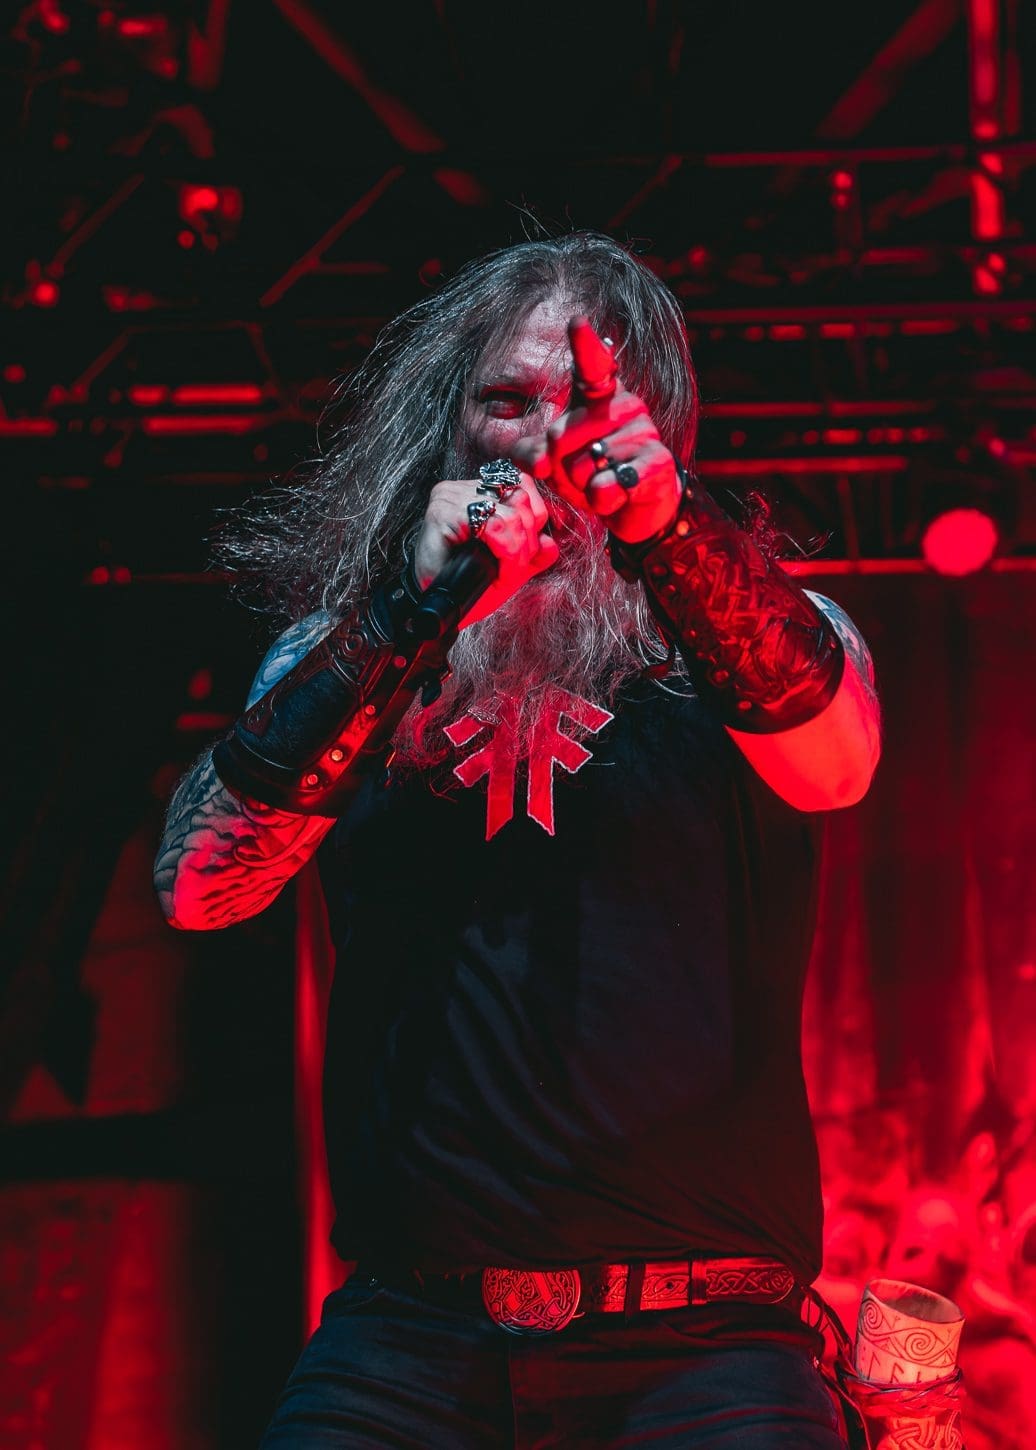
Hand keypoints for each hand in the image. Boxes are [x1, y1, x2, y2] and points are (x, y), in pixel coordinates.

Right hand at [413, 471, 558, 627]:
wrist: (441, 606)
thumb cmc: (471, 585)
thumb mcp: (512, 568)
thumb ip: (535, 553)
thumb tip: (550, 542)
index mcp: (483, 493)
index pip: (524, 484)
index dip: (535, 520)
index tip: (523, 552)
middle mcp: (467, 488)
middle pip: (522, 497)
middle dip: (527, 539)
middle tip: (512, 565)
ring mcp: (453, 496)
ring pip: (511, 513)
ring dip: (516, 549)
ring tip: (503, 568)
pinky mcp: (443, 511)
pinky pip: (493, 524)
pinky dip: (504, 549)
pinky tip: (494, 564)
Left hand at [510, 317, 681, 544]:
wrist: (635, 507)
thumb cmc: (589, 472)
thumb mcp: (551, 462)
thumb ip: (531, 454)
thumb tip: (538, 459)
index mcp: (597, 394)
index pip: (591, 364)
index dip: (584, 344)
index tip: (577, 321)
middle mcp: (624, 404)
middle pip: (558, 436)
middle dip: (557, 468)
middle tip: (581, 473)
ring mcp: (643, 431)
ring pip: (582, 466)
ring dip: (582, 488)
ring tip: (601, 482)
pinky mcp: (658, 462)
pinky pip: (608, 485)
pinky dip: (603, 499)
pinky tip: (617, 495)